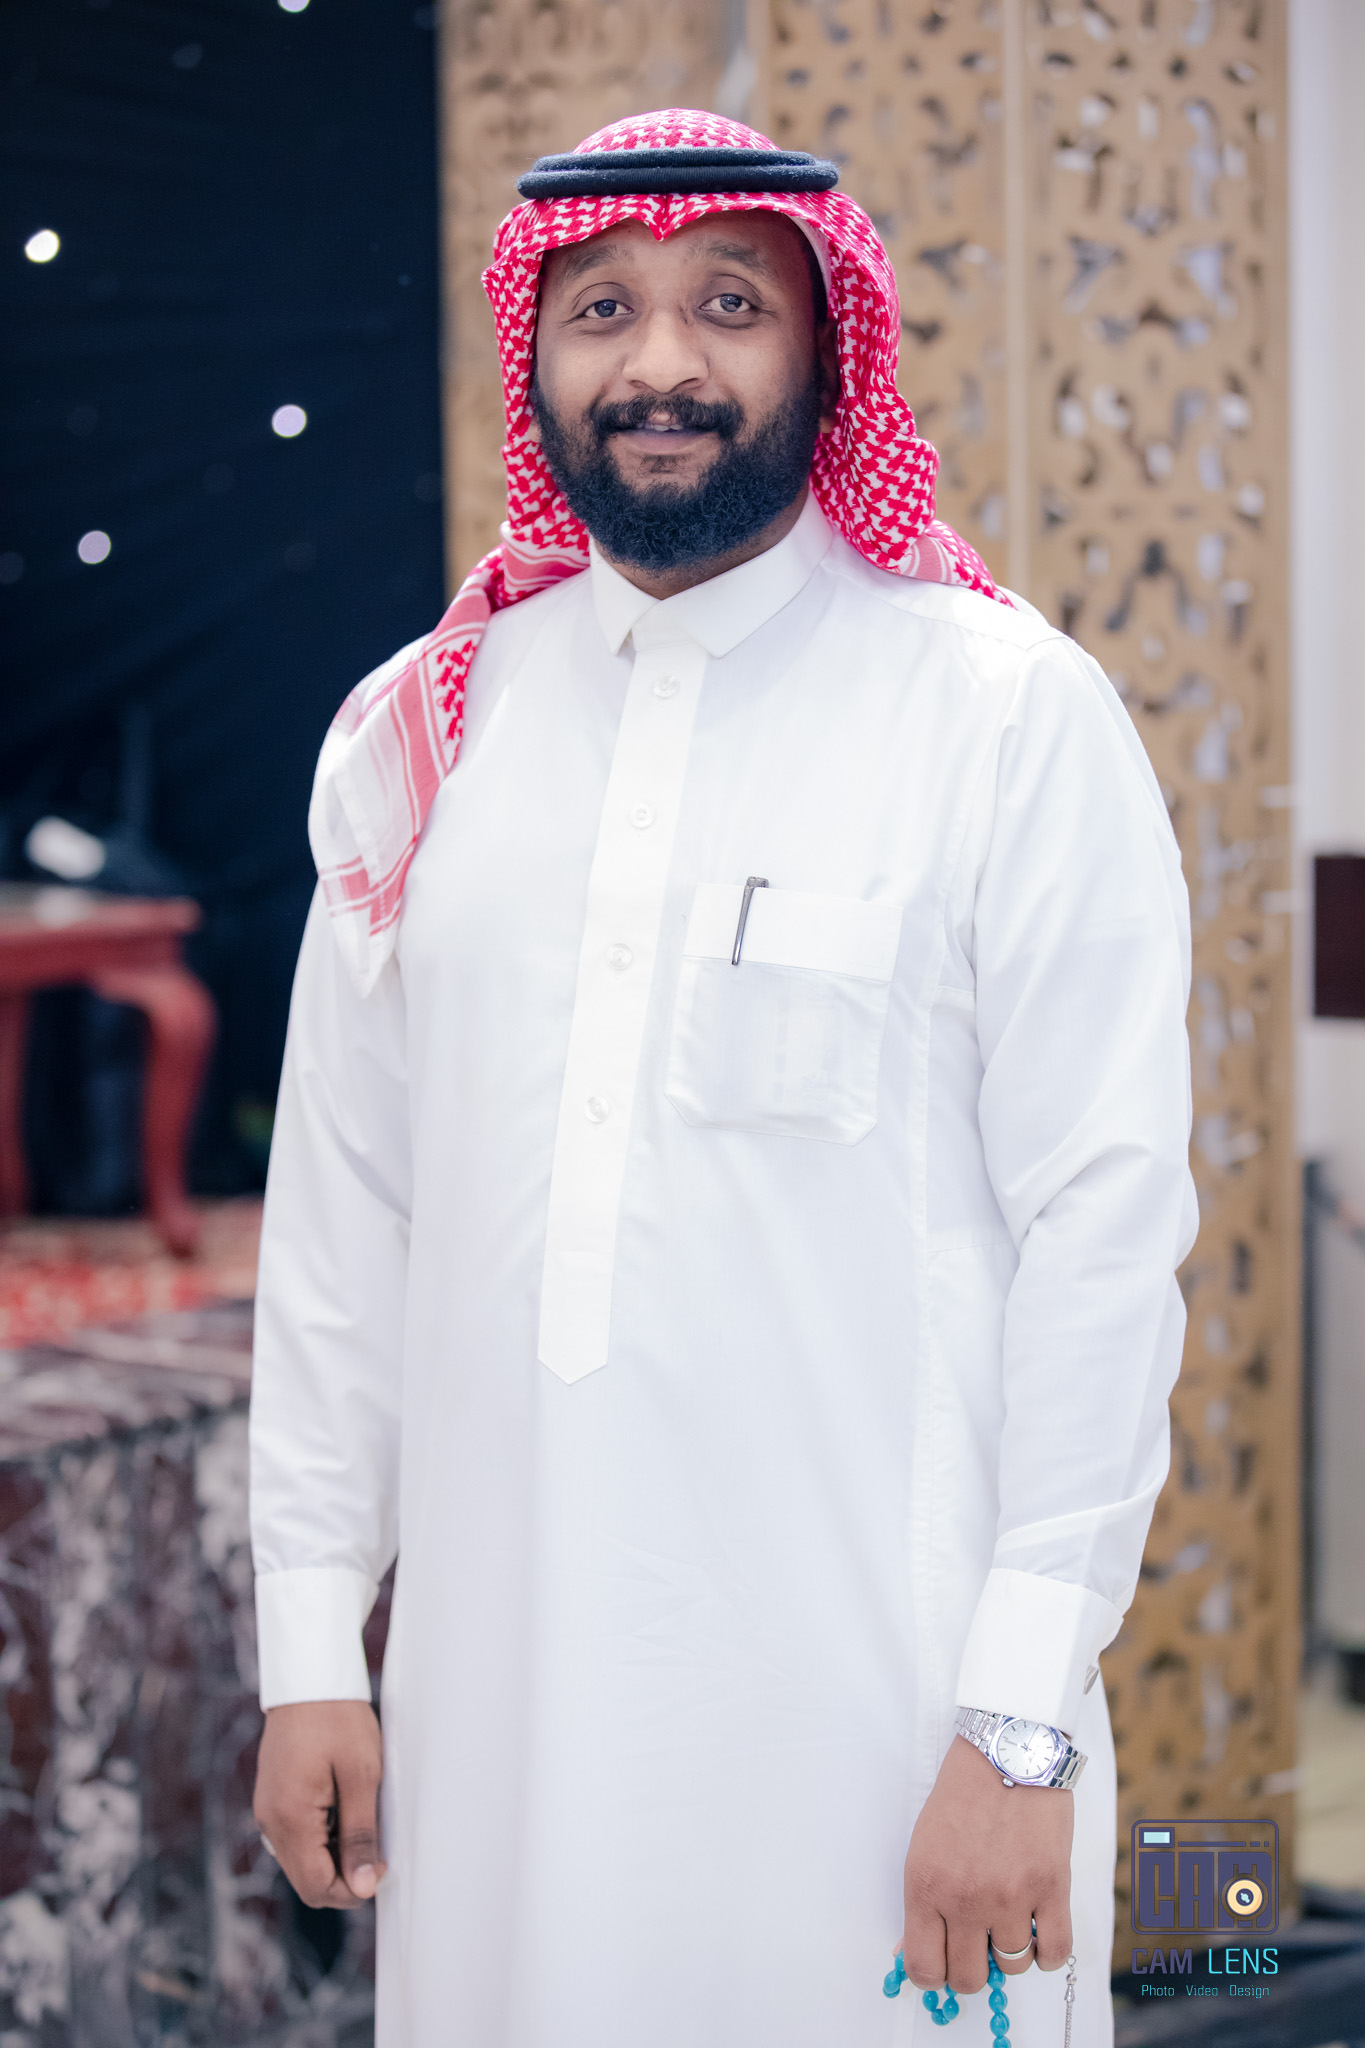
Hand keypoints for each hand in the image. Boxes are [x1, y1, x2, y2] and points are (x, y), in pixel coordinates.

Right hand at [254, 1700, 385, 1908]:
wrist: (308, 1680)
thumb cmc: (339, 1719)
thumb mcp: (361, 1774)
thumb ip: (360, 1834)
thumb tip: (362, 1889)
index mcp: (290, 1817)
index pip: (316, 1887)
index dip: (352, 1889)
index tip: (381, 1863)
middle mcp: (270, 1821)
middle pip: (306, 1880)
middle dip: (344, 1876)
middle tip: (375, 1845)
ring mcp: (267, 1812)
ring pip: (301, 1862)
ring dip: (333, 1857)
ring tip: (360, 1817)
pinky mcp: (272, 1801)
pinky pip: (295, 1839)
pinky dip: (321, 1839)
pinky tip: (342, 1809)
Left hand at [901, 1735, 1072, 1994]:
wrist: (1009, 1751)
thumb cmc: (962, 1795)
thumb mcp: (924, 1845)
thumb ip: (921, 1903)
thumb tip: (910, 1953)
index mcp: (926, 1886)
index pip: (923, 1969)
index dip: (934, 1975)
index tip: (943, 1963)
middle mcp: (966, 1898)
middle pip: (968, 1979)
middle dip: (972, 1968)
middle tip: (978, 1942)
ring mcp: (1011, 1896)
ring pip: (1012, 1967)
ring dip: (1011, 1951)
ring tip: (1010, 1919)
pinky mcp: (1052, 1888)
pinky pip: (1054, 1953)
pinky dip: (1048, 1952)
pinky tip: (1039, 1929)